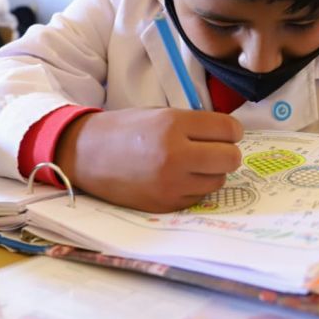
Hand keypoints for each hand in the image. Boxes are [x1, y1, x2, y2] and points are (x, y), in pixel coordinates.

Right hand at [55, 108, 242, 212]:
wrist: (86, 154)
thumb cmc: (125, 130)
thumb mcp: (159, 113)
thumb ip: (194, 124)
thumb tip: (231, 135)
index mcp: (173, 125)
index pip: (228, 129)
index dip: (232, 130)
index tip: (226, 132)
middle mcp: (174, 155)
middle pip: (231, 158)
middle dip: (226, 152)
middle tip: (214, 149)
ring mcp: (170, 184)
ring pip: (218, 180)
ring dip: (211, 172)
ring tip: (191, 163)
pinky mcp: (164, 204)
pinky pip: (199, 196)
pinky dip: (194, 187)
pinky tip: (177, 177)